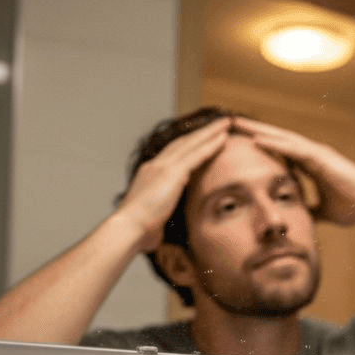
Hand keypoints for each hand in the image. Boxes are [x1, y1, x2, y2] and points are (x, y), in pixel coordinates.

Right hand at [113, 117, 229, 252]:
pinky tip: (224, 138)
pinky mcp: (172, 173)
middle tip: (218, 123)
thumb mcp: (153, 219)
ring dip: (210, 132)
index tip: (201, 139)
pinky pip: (196, 154)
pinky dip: (211, 144)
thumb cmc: (139, 231)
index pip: (173, 155)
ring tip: (226, 123)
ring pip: (191, 143)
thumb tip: (160, 229)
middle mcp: (155, 166)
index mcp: (150, 175)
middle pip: (182, 143)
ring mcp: (163, 167)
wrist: (129, 228)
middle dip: (201, 132)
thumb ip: (160, 216)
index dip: (188, 145)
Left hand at [231, 116, 354, 225]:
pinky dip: (274, 143)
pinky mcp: (320, 157)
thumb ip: (309, 208)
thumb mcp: (322, 210)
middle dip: (252, 131)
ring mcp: (316, 152)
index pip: (279, 150)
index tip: (238, 141)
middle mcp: (311, 153)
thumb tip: (298, 217)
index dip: (259, 144)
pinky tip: (255, 139)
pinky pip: (293, 148)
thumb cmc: (352, 206)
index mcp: (310, 164)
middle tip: (228, 123)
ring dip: (258, 130)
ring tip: (235, 124)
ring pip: (281, 137)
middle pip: (276, 138)